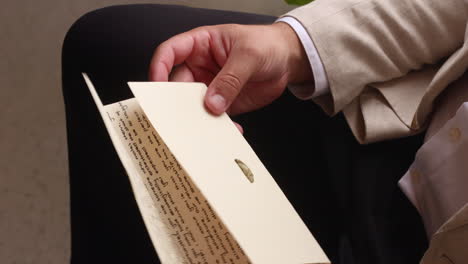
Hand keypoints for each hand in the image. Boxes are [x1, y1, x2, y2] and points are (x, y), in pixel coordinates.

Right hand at [149, 22, 311, 115]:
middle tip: (181, 118)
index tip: (157, 86)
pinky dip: (219, 127)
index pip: (170, 52)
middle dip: (178, 103)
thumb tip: (212, 103)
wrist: (288, 60)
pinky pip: (213, 118)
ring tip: (207, 130)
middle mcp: (200, 67)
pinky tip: (231, 130)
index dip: (159, 67)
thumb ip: (230, 79)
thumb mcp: (249, 55)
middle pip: (178, 85)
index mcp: (200, 45)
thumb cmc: (267, 44)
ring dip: (198, 119)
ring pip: (193, 106)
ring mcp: (210, 87)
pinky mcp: (222, 104)